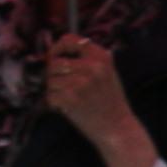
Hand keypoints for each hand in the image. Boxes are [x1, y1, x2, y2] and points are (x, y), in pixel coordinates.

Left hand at [48, 34, 163, 166]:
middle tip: (62, 85)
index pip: (71, 39)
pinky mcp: (70, 99)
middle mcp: (92, 67)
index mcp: (102, 57)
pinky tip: (68, 107)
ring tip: (69, 98)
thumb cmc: (110, 101)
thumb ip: (89, 60)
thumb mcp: (108, 73)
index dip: (57, 47)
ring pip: (50, 80)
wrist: (117, 127)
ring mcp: (81, 83)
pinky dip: (54, 103)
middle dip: (53, 75)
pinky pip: (50, 95)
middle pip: (54, 63)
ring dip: (54, 90)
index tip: (54, 55)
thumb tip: (59, 54)